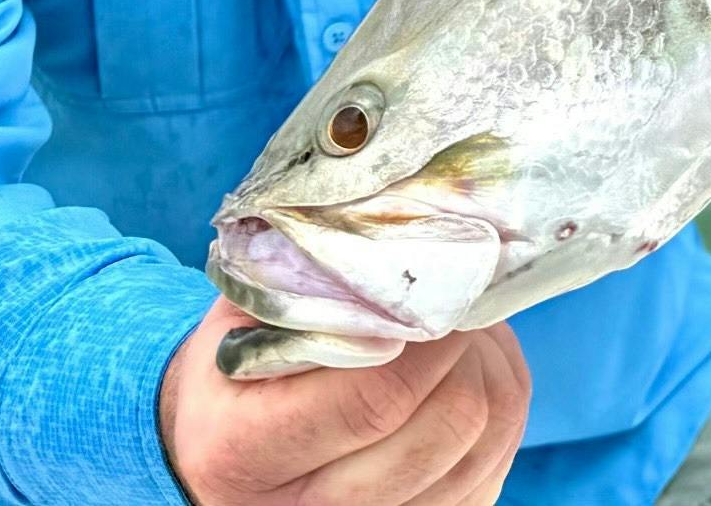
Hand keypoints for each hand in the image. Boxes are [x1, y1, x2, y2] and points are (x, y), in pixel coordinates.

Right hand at [159, 299, 529, 505]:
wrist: (213, 448)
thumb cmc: (235, 367)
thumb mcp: (244, 316)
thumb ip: (310, 283)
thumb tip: (405, 246)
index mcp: (242, 452)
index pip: (376, 397)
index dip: (430, 333)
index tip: (442, 285)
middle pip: (450, 422)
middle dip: (468, 346)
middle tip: (453, 303)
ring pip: (486, 441)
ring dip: (490, 370)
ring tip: (458, 332)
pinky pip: (495, 465)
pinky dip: (498, 407)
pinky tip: (464, 375)